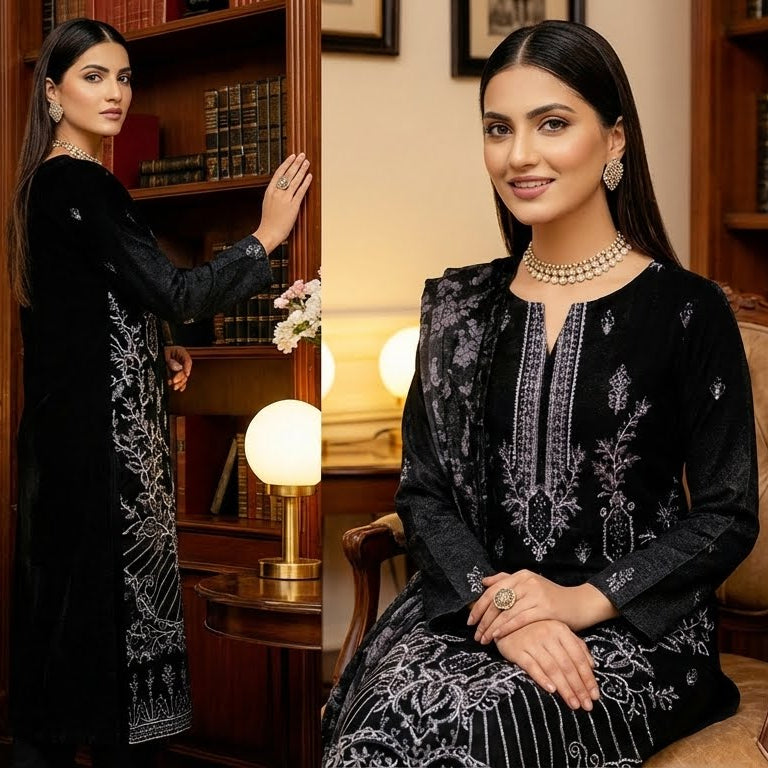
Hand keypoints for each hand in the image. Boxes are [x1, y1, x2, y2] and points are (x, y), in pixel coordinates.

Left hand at [165, 345, 191, 391]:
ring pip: (184, 377)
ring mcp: (182, 368)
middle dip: (181, 378)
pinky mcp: (178, 373)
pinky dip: (181, 384)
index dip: (187, 368)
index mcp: (183, 354)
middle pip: (185, 371)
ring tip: (174, 387)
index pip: (187, 361)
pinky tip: (180, 389)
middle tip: (174, 381)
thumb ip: (170, 360)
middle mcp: (184, 362)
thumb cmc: (164, 349)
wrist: (161, 351)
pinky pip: (182, 379)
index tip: (186, 373)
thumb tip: (176, 368)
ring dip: (180, 383)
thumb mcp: (166, 352)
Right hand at [253, 153, 312, 252]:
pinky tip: (309, 176)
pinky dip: (305, 183)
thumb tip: (281, 188)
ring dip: (302, 170)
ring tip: (307, 162)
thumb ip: (274, 195)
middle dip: (296, 163)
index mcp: (270, 191)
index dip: (287, 164)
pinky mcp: (293, 206)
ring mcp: (285, 199)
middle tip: (302, 155)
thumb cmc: (268, 221)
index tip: (292, 156)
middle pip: (288, 174)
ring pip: (295, 181)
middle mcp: (277, 193)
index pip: (279, 173)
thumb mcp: (268, 204)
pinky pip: (300, 191)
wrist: (268, 232)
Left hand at [468, 570, 617, 642]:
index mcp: (521, 575)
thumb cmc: (552, 597)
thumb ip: (507, 580)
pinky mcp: (545, 608)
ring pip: (506, 612)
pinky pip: (519, 619)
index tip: (470, 620)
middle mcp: (527, 582)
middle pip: (497, 601)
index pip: (493, 590)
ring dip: (492, 628)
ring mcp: (536, 594)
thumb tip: (484, 581)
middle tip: (475, 634)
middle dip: (483, 619)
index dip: (479, 606)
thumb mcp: (529, 584)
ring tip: (484, 639)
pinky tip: (497, 637)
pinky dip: (506, 628)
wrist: (579, 604)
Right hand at [495, 620, 598, 710]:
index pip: (578, 657)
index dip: (588, 677)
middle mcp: (547, 634)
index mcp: (560, 630)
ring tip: (573, 704)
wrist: (506, 624)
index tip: (595, 695)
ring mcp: (531, 641)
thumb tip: (592, 666)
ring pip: (552, 668)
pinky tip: (551, 690)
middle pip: (567, 665)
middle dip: (579, 688)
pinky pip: (532, 666)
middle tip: (587, 706)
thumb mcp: (558, 632)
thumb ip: (576, 646)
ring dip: (565, 689)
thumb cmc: (536, 630)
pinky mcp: (517, 650)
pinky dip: (542, 678)